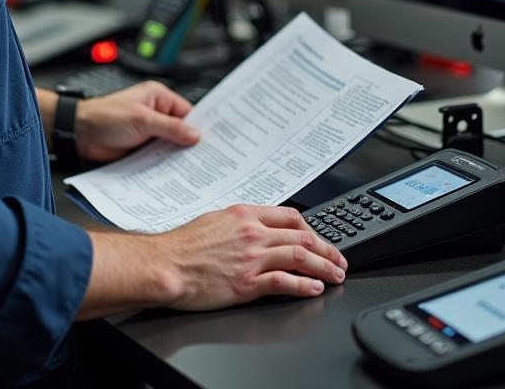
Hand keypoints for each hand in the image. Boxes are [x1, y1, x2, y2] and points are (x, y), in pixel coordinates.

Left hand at [74, 81, 199, 162]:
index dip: (200, 125)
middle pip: (181, 130)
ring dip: (178, 156)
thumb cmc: (105, 117)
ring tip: (195, 169)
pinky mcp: (142, 148)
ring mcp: (149, 132)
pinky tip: (175, 174)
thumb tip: (194, 134)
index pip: (187, 112)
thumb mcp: (141, 120)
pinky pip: (159, 156)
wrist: (80, 133)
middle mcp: (156, 114)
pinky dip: (166, 164)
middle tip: (208, 158)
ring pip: (171, 145)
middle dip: (190, 143)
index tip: (215, 140)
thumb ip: (169, 127)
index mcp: (158, 98)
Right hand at [79, 205, 346, 318]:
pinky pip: (284, 283)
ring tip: (336, 276)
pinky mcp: (247, 284)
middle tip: (339, 260)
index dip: (312, 229)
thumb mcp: (214, 219)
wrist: (165, 264)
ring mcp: (251, 258)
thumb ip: (239, 222)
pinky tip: (315, 289)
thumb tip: (256, 226)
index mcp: (244, 215)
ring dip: (324, 268)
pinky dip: (304, 286)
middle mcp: (252, 233)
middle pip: (302, 238)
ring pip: (300, 258)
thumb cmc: (182, 245)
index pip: (290, 217)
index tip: (320, 239)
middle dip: (327, 250)